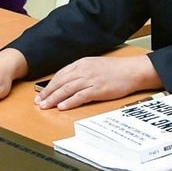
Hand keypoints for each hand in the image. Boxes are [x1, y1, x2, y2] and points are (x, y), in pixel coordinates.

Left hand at [35, 55, 160, 110]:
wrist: (132, 71)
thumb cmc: (117, 69)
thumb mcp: (95, 65)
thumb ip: (82, 71)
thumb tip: (69, 81)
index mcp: (82, 63)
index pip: (60, 75)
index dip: (49, 85)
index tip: (42, 93)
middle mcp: (83, 70)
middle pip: (60, 83)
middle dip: (47, 93)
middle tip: (38, 102)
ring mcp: (90, 80)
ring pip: (66, 90)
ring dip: (54, 99)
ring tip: (45, 106)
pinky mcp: (97, 90)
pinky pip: (79, 96)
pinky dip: (69, 102)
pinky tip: (62, 107)